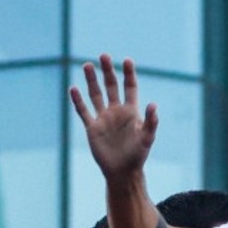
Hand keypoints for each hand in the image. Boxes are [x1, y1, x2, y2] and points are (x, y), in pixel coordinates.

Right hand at [69, 54, 157, 180]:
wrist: (123, 171)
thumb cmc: (138, 155)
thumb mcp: (147, 138)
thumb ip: (151, 121)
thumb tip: (153, 104)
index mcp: (131, 111)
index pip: (130, 87)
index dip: (128, 73)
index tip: (127, 60)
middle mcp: (116, 111)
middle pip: (111, 86)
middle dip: (107, 71)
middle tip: (103, 55)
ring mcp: (103, 118)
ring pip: (96, 95)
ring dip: (91, 81)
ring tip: (87, 65)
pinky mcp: (92, 128)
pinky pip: (83, 111)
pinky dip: (78, 101)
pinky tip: (73, 89)